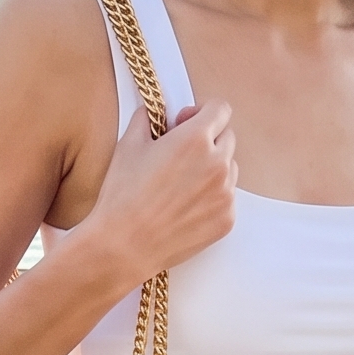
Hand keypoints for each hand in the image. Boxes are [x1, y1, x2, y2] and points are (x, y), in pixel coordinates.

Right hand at [81, 99, 235, 285]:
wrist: (125, 245)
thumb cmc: (123, 195)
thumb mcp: (129, 145)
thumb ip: (147, 119)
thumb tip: (153, 112)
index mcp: (196, 139)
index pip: (220, 109)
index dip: (202, 112)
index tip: (188, 122)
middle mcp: (218, 164)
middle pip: (227, 137)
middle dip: (208, 140)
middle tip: (181, 155)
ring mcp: (226, 194)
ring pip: (230, 169)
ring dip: (212, 169)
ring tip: (181, 184)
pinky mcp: (227, 220)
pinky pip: (227, 198)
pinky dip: (212, 197)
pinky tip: (185, 206)